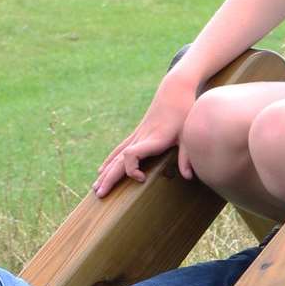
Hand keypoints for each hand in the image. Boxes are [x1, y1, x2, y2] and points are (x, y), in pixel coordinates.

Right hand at [94, 75, 197, 196]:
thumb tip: (189, 177)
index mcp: (153, 139)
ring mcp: (137, 135)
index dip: (131, 169)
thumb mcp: (188, 134)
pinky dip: (109, 161)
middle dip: (109, 179)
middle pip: (119, 160)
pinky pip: (119, 150)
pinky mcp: (137, 134)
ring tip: (96, 188)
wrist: (174, 90)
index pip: (131, 154)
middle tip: (99, 195)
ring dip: (105, 173)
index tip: (142, 178)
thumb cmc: (185, 112)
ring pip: (116, 156)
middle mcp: (141, 138)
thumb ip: (187, 157)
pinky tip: (101, 171)